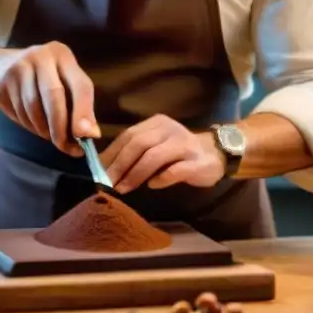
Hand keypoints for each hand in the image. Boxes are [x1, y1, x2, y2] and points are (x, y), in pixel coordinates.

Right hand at [0, 41, 99, 155]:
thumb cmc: (41, 78)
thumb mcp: (64, 83)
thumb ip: (80, 107)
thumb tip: (92, 134)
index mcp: (63, 55)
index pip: (80, 85)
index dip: (84, 112)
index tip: (87, 137)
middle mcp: (41, 56)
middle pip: (54, 95)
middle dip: (60, 126)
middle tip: (63, 146)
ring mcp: (19, 66)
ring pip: (33, 107)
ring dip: (42, 128)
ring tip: (48, 134)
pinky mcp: (2, 80)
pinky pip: (18, 111)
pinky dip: (29, 125)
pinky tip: (32, 124)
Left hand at [99, 115, 226, 193]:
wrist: (216, 153)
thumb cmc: (178, 153)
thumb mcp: (156, 145)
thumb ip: (136, 152)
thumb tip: (106, 168)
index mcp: (156, 124)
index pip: (128, 135)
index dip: (111, 153)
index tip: (97, 170)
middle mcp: (169, 130)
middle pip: (139, 144)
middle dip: (120, 164)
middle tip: (107, 182)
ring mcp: (185, 144)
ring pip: (154, 156)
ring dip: (135, 173)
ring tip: (123, 188)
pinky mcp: (198, 162)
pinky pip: (176, 170)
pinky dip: (162, 178)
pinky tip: (153, 185)